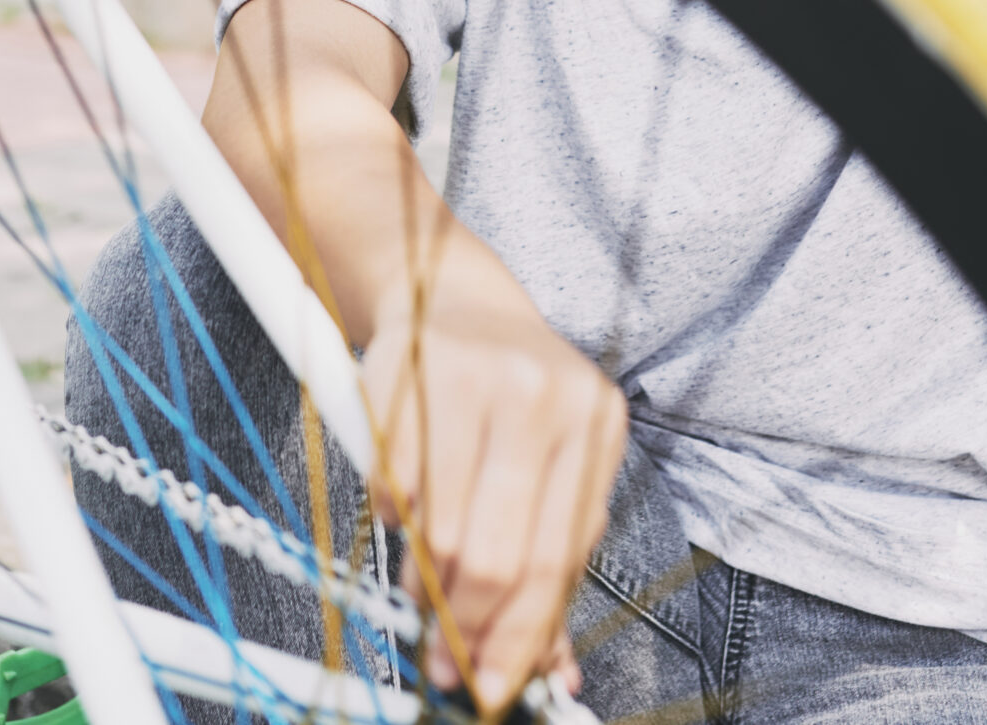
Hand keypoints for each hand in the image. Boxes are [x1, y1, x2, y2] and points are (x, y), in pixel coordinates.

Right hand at [362, 276, 628, 713]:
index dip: (519, 638)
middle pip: (500, 552)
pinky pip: (393, 484)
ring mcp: (482, 378)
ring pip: (442, 528)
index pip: (557, 561)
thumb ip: (550, 565)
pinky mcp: (416, 371)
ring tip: (418, 591)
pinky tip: (400, 516)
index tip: (490, 687)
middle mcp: (549, 398)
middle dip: (466, 624)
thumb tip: (551, 676)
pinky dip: (391, 521)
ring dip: (423, 581)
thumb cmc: (508, 404)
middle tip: (442, 660)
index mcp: (596, 429)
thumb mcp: (550, 471)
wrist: (456, 301)